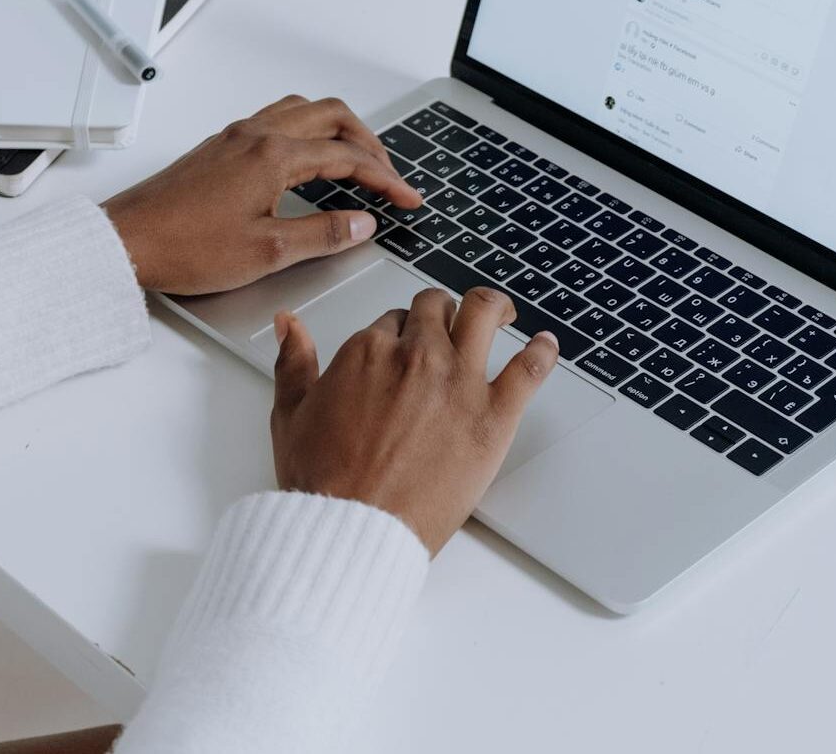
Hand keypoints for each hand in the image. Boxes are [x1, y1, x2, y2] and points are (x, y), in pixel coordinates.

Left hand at [103, 96, 421, 295]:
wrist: (126, 241)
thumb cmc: (184, 247)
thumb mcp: (267, 252)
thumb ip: (322, 234)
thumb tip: (361, 224)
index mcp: (273, 156)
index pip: (347, 157)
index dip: (385, 178)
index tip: (406, 198)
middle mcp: (255, 136)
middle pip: (330, 116)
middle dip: (367, 142)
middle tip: (387, 175)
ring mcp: (233, 138)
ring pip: (301, 111)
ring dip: (335, 129)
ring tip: (353, 160)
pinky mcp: (217, 149)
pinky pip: (274, 121)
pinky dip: (304, 132)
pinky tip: (302, 161)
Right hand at [269, 288, 559, 556]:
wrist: (353, 528)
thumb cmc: (323, 482)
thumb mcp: (291, 414)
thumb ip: (292, 362)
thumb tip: (289, 325)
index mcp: (367, 352)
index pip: (392, 320)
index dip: (398, 333)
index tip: (402, 348)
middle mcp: (416, 356)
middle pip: (436, 310)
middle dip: (439, 314)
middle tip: (447, 325)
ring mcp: (458, 382)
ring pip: (483, 316)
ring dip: (492, 307)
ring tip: (499, 312)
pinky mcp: (493, 416)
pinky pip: (530, 369)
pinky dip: (543, 351)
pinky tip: (547, 346)